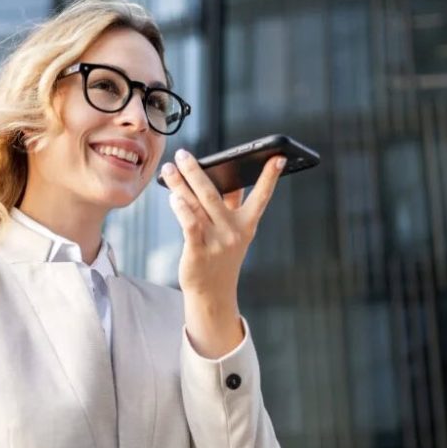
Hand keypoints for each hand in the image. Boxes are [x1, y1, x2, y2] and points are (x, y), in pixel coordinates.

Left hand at [160, 149, 285, 356]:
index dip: (270, 177)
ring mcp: (216, 242)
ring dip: (180, 185)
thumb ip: (233, 206)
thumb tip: (234, 179)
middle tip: (182, 154)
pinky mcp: (198, 252)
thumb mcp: (234, 232)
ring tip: (168, 169)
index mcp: (246, 224)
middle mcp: (233, 231)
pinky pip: (189, 225)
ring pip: (196, 205)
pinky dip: (181, 209)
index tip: (278, 157)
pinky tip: (172, 196)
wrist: (212, 293)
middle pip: (213, 193)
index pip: (260, 197)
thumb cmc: (221, 256)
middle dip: (196, 171)